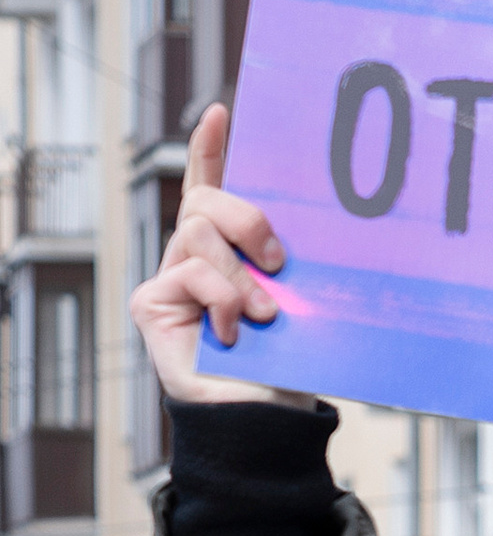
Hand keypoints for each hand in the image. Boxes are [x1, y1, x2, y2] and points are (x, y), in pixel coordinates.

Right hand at [129, 106, 312, 408]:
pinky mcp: (151, 303)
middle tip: (280, 262)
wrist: (267, 421)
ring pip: (197, 232)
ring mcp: (171, 279)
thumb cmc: (288, 366)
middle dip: (247, 219)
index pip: (211, 188)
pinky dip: (221, 299)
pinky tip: (233, 331)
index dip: (210, 150)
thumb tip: (299, 228)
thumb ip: (283, 262)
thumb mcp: (298, 300)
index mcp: (230, 251)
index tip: (220, 114)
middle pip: (206, 202)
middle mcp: (195, 258)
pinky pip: (190, 272)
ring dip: (241, 275)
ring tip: (265, 315)